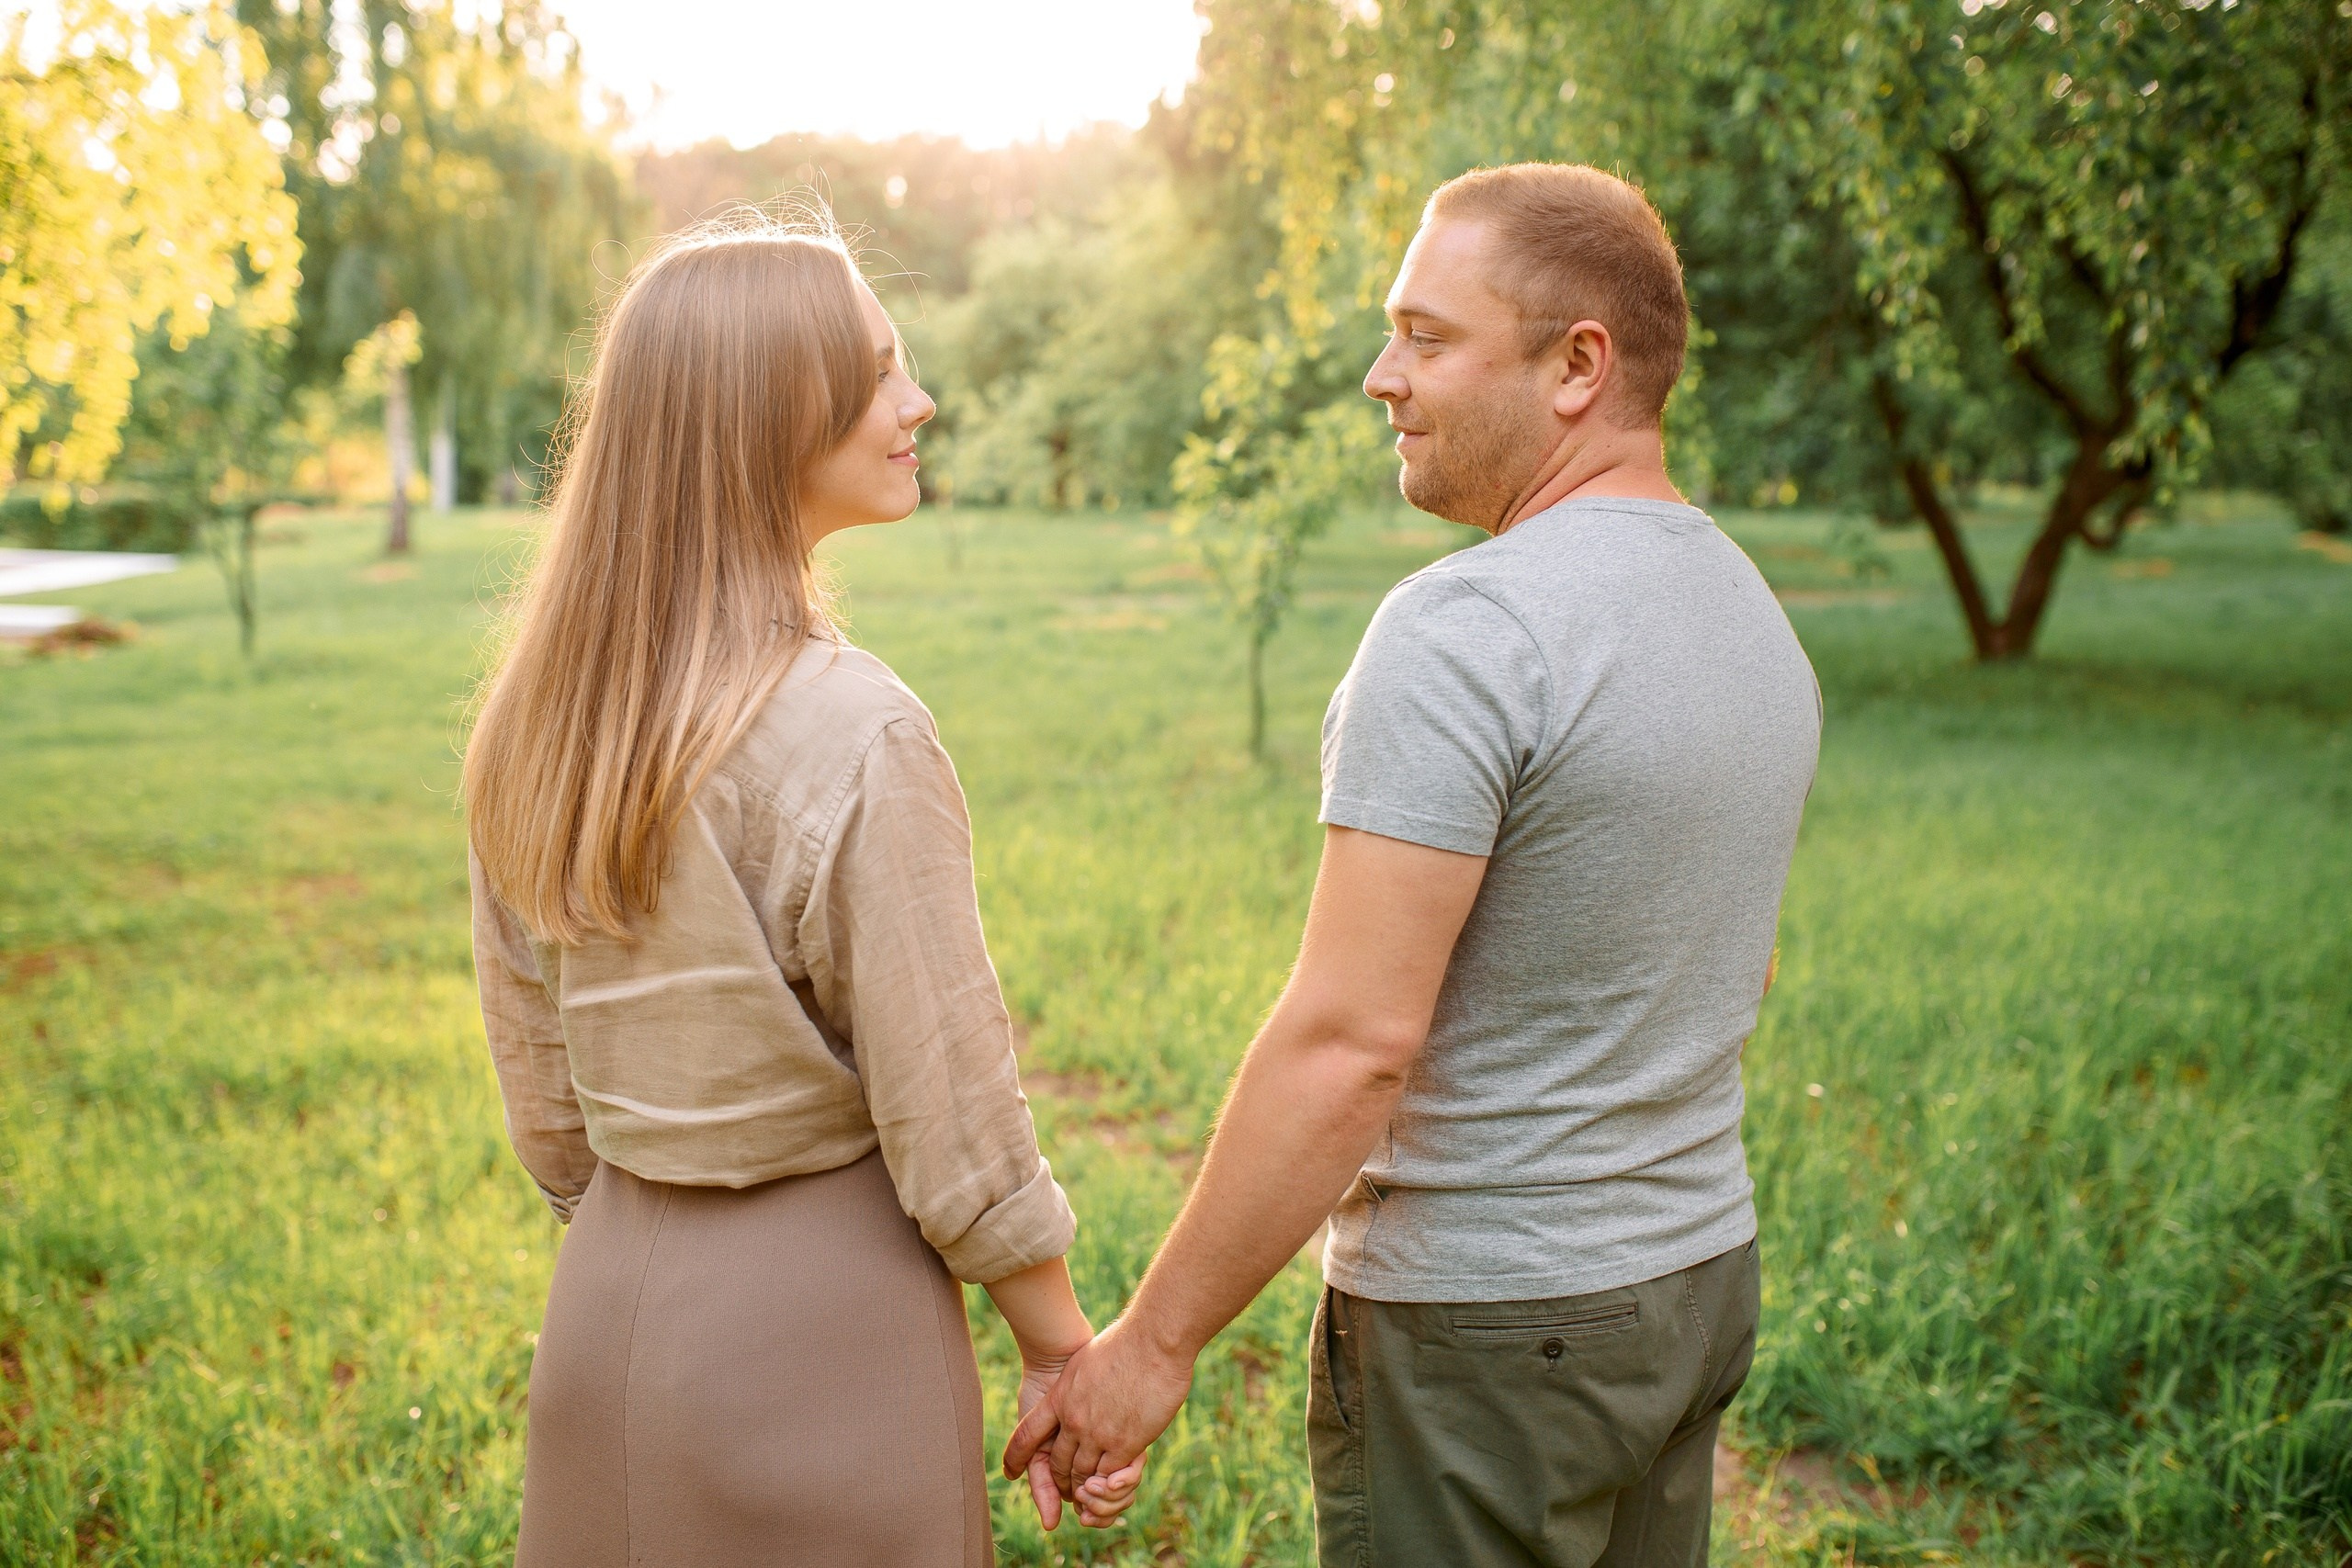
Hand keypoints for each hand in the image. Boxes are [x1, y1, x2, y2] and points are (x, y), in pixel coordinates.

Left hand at [1013, 1348, 1144, 1528]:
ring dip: (1084, 1487)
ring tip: (1089, 1493)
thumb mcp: (1083, 1362)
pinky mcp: (1125, 1443)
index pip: (1026, 1434)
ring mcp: (1098, 1434)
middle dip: (1060, 1480)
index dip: (1016, 1456)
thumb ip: (1073, 1384)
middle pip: (1057, 1463)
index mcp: (1059, 1398)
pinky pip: (1109, 1476)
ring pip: (1082, 1474)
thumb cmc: (1123, 1343)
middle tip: (1066, 1489)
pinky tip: (1112, 1484)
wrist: (1151, 1341)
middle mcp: (1073, 1421)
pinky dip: (1108, 1484)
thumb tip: (1072, 1388)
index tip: (1010, 1471)